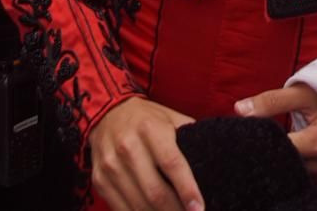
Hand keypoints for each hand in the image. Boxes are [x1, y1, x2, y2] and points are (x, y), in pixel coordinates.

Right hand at [89, 97, 203, 210]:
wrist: (106, 114)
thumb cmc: (147, 119)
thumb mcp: (170, 118)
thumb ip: (191, 137)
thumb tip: (216, 159)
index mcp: (150, 129)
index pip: (172, 164)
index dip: (187, 189)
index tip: (199, 208)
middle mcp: (127, 147)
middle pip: (155, 191)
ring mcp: (110, 166)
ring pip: (139, 205)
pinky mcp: (100, 180)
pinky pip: (122, 209)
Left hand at [237, 83, 316, 185]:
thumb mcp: (302, 93)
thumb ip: (270, 101)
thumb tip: (238, 109)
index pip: (283, 151)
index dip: (266, 145)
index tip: (254, 140)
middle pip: (288, 166)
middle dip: (275, 156)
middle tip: (266, 145)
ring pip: (296, 177)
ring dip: (286, 166)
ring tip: (283, 151)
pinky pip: (309, 184)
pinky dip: (299, 173)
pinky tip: (294, 161)